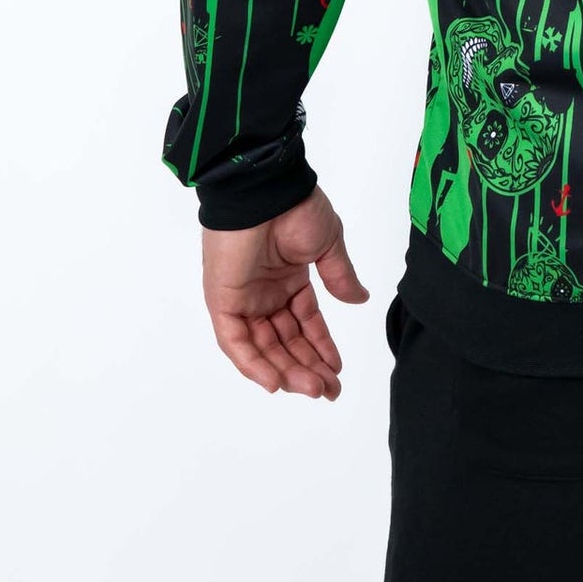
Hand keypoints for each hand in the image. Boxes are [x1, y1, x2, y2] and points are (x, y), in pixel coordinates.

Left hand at [201, 186, 368, 399]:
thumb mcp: (328, 245)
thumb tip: (360, 300)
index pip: (306, 324)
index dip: (321, 348)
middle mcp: (265, 294)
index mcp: (289, 279)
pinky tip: (276, 381)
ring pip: (263, 347)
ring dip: (286, 371)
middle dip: (308, 368)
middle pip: (286, 342)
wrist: (266, 191)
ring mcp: (243, 299)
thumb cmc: (296, 208)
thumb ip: (340, 277)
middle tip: (329, 390)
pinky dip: (253, 364)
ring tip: (313, 388)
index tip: (337, 371)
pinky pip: (236, 342)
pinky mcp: (222, 302)